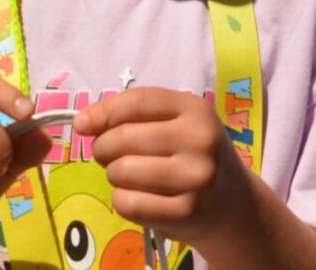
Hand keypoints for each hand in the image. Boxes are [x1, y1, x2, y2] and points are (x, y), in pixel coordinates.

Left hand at [77, 87, 251, 248]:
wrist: (233, 204)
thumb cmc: (194, 156)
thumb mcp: (178, 124)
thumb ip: (135, 117)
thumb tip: (84, 123)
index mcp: (196, 109)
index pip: (137, 101)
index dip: (102, 112)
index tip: (82, 125)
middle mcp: (200, 140)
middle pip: (123, 138)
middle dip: (103, 148)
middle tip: (110, 156)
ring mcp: (196, 178)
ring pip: (121, 172)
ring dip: (114, 176)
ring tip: (130, 176)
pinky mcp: (186, 212)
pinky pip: (128, 203)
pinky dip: (122, 201)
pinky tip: (137, 197)